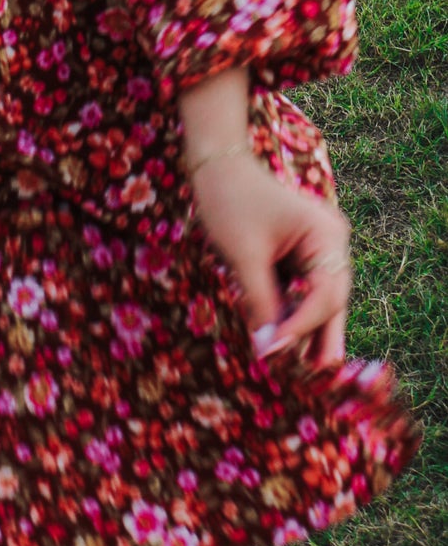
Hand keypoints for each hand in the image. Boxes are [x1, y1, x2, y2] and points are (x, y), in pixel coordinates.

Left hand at [181, 68, 350, 366]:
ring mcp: (318, 248)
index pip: (324, 296)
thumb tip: (269, 351)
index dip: (300, 328)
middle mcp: (331, 244)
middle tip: (310, 382)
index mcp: (328, 237)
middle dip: (316, 338)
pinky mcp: (299, 253)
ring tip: (296, 370)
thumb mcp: (244, 257)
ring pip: (316, 300)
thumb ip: (260, 303)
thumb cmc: (229, 201)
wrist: (214, 163)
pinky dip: (290, 312)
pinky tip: (281, 340)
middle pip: (330, 302)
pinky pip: (300, 289)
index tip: (275, 354)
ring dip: (303, 329)